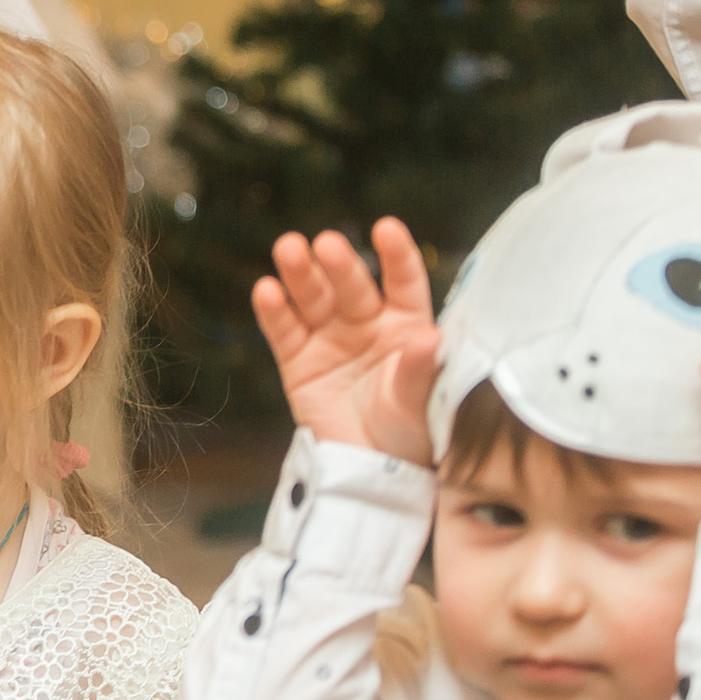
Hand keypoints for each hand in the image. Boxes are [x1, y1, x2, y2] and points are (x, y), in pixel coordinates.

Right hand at [252, 216, 440, 463]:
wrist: (370, 470)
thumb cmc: (410, 431)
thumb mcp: (422, 402)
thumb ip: (422, 369)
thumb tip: (433, 338)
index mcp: (406, 325)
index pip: (403, 282)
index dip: (396, 255)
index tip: (386, 229)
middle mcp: (366, 323)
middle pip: (351, 286)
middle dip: (338, 264)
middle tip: (326, 244)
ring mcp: (329, 338)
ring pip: (313, 298)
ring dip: (300, 273)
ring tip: (289, 248)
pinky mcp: (297, 360)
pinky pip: (284, 331)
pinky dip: (274, 311)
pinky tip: (267, 290)